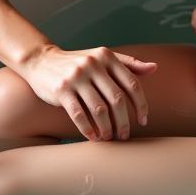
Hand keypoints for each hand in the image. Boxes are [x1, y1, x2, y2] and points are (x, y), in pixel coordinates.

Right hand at [21, 45, 156, 140]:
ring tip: (109, 138)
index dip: (141, 104)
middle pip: (117, 99)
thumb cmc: (78, 62)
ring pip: (99, 109)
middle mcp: (93, 65)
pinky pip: (78, 114)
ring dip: (107, 128)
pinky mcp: (61, 89)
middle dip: (124, 121)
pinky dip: (88, 129)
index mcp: (107, 56)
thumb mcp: (103, 58)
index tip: (143, 120)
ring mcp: (76, 77)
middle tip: (125, 135)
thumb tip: (155, 68)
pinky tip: (93, 137)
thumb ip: (129, 64)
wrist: (41, 61)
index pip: (132, 83)